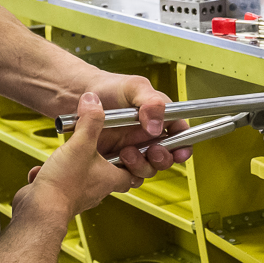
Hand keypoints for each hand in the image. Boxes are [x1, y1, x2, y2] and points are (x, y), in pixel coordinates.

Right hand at [22, 93, 136, 218]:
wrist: (39, 211)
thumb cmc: (64, 185)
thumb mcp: (81, 145)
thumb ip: (90, 122)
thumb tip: (93, 101)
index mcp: (111, 179)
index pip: (134, 172)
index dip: (136, 160)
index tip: (129, 146)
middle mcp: (97, 190)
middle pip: (110, 175)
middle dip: (104, 160)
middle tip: (97, 146)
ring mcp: (79, 195)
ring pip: (85, 179)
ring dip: (77, 166)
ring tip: (68, 153)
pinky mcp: (61, 198)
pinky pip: (62, 184)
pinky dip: (55, 175)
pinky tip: (45, 168)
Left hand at [75, 72, 190, 179]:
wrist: (79, 97)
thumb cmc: (108, 87)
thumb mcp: (134, 86)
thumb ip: (151, 102)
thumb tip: (157, 126)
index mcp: (158, 116)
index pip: (180, 133)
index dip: (184, 144)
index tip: (180, 150)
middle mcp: (148, 135)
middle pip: (167, 156)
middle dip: (163, 158)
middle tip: (152, 151)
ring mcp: (133, 148)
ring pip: (149, 169)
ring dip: (142, 166)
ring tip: (127, 153)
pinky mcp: (117, 160)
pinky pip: (129, 176)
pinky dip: (126, 175)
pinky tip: (117, 163)